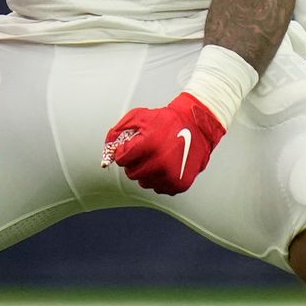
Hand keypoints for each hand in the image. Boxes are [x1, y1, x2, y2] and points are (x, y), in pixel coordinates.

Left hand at [102, 93, 225, 195]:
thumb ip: (118, 131)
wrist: (197, 126)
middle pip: (131, 173)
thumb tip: (107, 149)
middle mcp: (160, 163)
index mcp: (149, 145)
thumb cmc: (167, 120)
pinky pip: (159, 188)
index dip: (123, 152)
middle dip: (133, 163)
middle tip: (143, 153)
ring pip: (144, 182)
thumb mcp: (140, 117)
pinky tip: (166, 165)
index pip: (122, 160)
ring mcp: (171, 176)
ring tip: (155, 158)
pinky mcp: (179, 184)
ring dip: (146, 172)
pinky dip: (159, 179)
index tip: (130, 147)